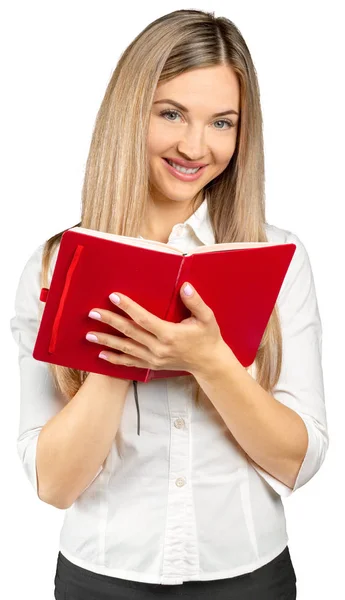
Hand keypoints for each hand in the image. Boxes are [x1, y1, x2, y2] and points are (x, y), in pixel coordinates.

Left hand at [86, 281, 226, 376]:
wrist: (209, 363)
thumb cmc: (208, 337)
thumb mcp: (207, 318)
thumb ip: (195, 302)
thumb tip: (184, 287)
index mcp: (170, 334)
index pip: (144, 319)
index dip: (128, 307)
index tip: (114, 297)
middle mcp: (158, 348)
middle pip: (130, 333)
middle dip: (110, 322)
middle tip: (93, 313)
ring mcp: (153, 359)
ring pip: (126, 348)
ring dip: (106, 341)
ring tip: (89, 334)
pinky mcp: (151, 365)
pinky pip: (130, 362)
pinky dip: (114, 359)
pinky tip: (101, 354)